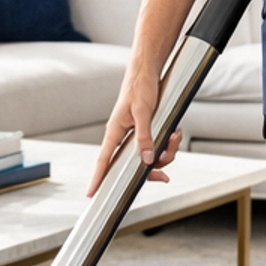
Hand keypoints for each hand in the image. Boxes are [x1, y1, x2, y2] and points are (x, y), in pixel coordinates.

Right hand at [88, 64, 183, 194]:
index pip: (103, 160)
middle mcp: (123, 137)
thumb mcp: (142, 112)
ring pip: (149, 157)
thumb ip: (144, 136)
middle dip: (151, 170)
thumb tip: (147, 158)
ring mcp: (135, 135)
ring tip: (174, 137)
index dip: (97, 178)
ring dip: (166, 153)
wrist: (148, 72)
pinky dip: (169, 144)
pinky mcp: (147, 132)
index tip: (91, 193)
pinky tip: (175, 133)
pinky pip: (158, 147)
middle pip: (132, 165)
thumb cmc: (139, 87)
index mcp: (115, 132)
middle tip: (164, 177)